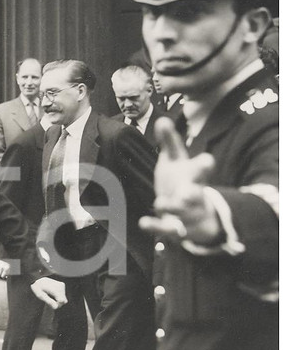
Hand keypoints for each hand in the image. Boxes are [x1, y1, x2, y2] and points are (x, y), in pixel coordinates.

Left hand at [31, 277, 66, 308]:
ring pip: (64, 298)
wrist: (38, 279)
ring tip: (50, 296)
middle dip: (57, 303)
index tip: (51, 304)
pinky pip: (63, 295)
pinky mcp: (62, 285)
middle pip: (63, 301)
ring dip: (58, 300)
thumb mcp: (40, 295)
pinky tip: (52, 294)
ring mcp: (62, 285)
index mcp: (54, 289)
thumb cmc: (38, 287)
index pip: (61, 301)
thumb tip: (56, 307)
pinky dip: (58, 296)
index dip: (57, 305)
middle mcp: (60, 286)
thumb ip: (49, 301)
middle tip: (49, 301)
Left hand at [139, 118, 221, 244]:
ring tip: (160, 203)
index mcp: (194, 176)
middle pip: (195, 193)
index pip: (201, 168)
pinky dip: (155, 226)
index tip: (206, 161)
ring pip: (181, 211)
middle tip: (188, 191)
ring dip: (172, 208)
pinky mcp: (176, 227)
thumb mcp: (175, 160)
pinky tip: (143, 222)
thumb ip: (169, 142)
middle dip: (193, 192)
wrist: (195, 214)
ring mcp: (186, 212)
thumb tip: (162, 119)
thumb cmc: (182, 180)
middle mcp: (193, 194)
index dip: (204, 165)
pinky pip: (166, 229)